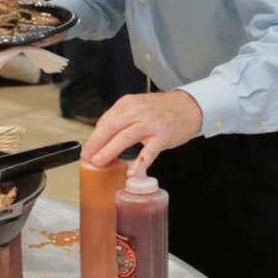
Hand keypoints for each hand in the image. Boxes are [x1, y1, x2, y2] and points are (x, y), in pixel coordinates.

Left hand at [83, 90, 203, 175]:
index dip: (94, 135)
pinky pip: (149, 152)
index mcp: (129, 103)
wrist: (190, 107)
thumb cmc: (163, 109)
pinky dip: (140, 163)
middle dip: (96, 143)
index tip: (88, 148)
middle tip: (87, 156)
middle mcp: (138, 111)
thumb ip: (122, 118)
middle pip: (111, 126)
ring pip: (126, 137)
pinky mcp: (163, 137)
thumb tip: (103, 135)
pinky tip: (132, 173)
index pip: (106, 120)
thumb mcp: (139, 105)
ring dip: (110, 150)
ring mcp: (151, 124)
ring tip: (100, 162)